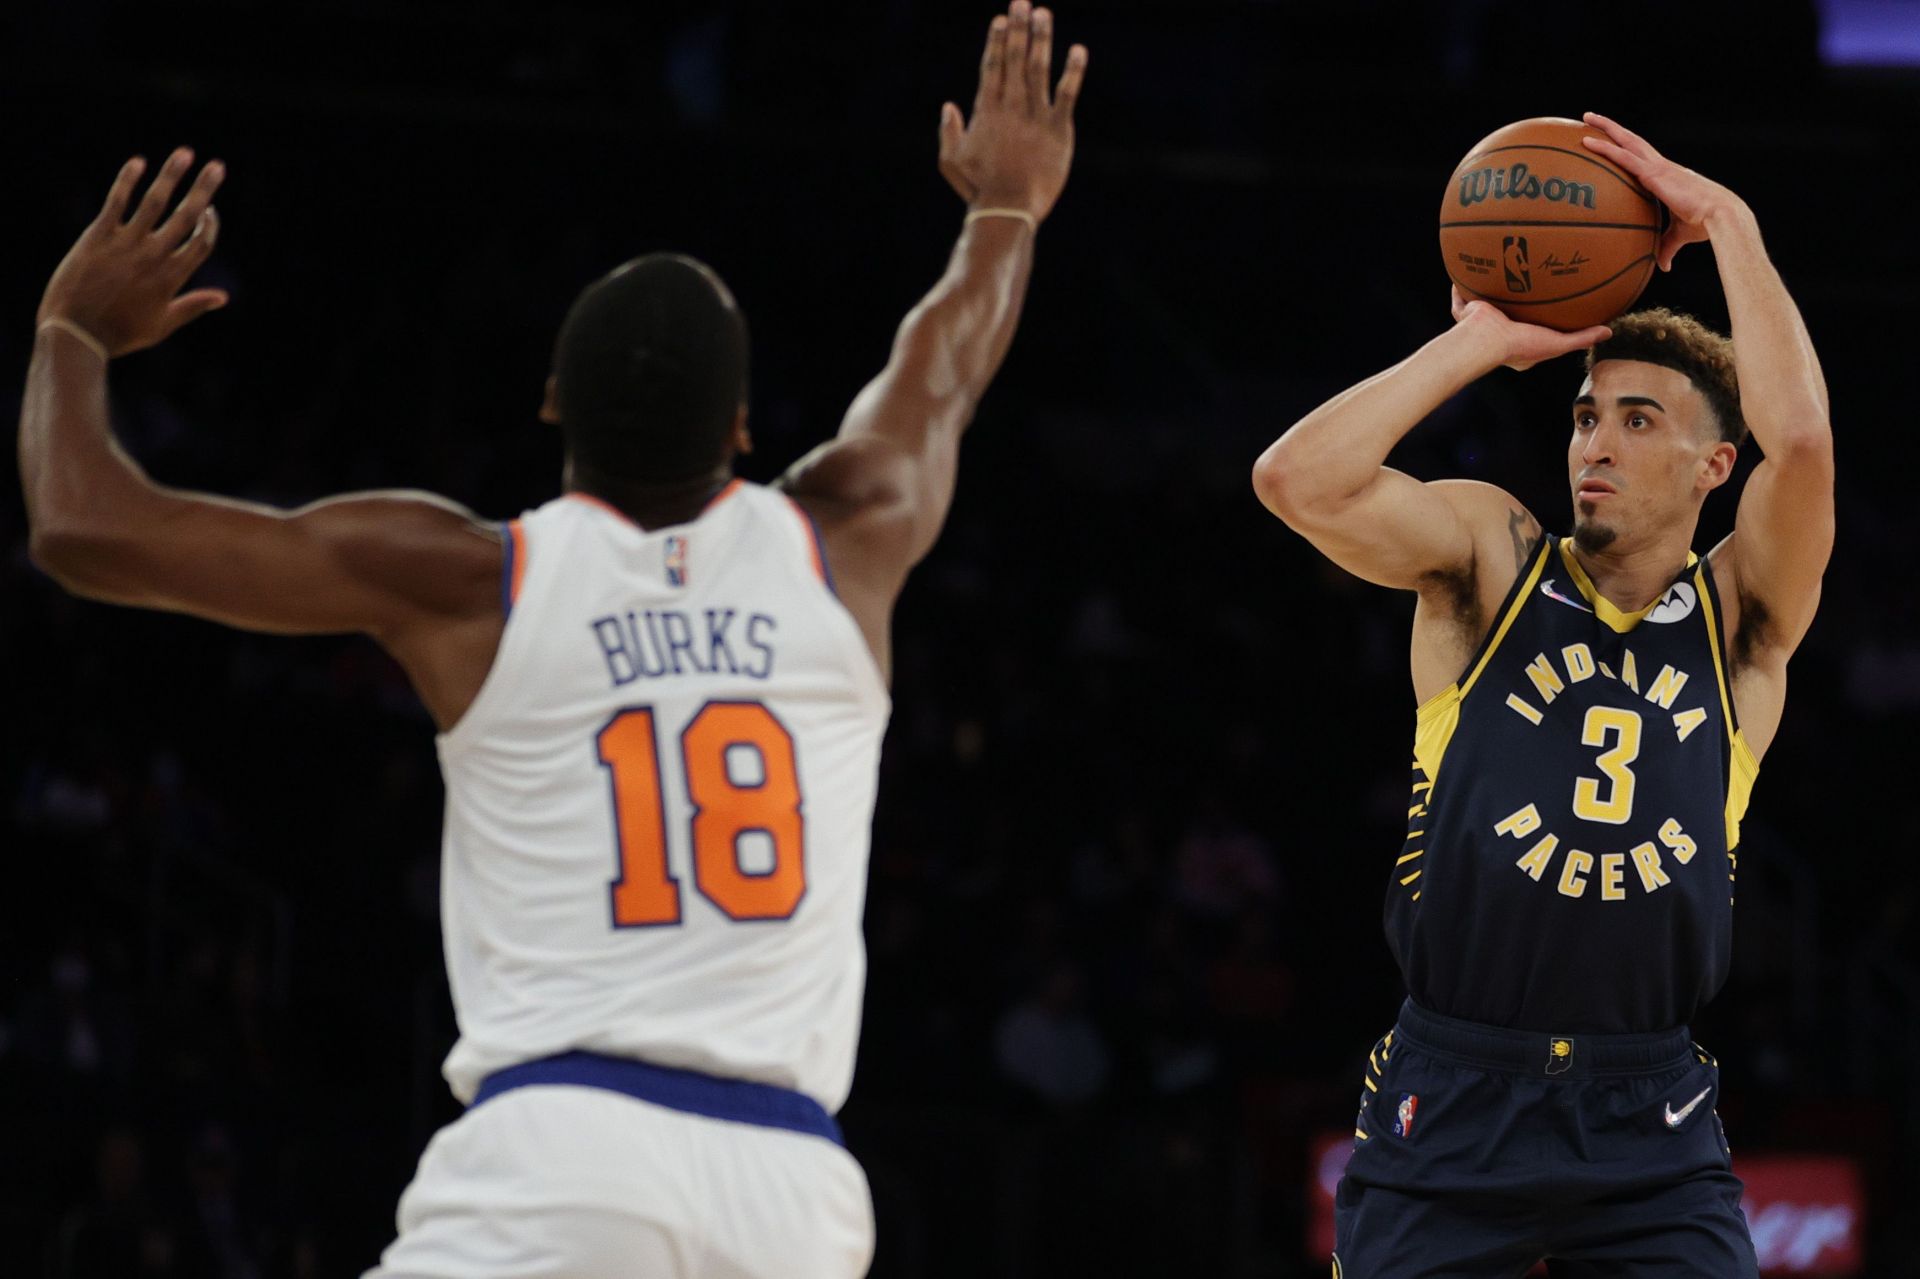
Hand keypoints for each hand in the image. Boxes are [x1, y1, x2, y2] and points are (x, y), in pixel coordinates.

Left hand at [37, 148, 228, 357]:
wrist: (75, 331)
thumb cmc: (120, 333)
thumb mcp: (162, 325)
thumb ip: (193, 306)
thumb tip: (224, 297)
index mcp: (172, 278)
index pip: (201, 243)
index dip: (210, 224)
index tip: (211, 210)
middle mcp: (153, 256)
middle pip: (186, 216)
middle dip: (203, 189)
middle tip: (217, 166)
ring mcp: (126, 244)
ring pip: (154, 202)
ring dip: (171, 175)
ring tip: (185, 153)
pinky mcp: (99, 236)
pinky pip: (117, 202)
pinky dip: (128, 181)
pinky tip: (139, 162)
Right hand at [937, 1, 1087, 222]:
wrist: (1010, 207)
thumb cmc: (978, 188)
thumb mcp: (951, 161)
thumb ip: (948, 131)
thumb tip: (949, 106)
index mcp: (987, 110)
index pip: (992, 66)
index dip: (996, 40)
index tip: (1000, 20)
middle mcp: (1012, 106)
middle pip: (1015, 58)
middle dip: (1018, 28)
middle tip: (1021, 2)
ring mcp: (1036, 115)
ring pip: (1038, 68)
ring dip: (1041, 38)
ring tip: (1043, 13)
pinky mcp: (1059, 129)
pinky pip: (1067, 94)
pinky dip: (1073, 71)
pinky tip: (1078, 50)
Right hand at [1450, 286, 1610, 371]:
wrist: (1488, 339)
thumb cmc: (1520, 345)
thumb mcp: (1557, 343)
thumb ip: (1581, 338)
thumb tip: (1608, 331)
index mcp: (1517, 342)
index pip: (1531, 329)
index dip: (1539, 319)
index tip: (1548, 306)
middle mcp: (1499, 331)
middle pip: (1508, 313)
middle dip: (1514, 301)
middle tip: (1525, 285)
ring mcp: (1482, 322)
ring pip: (1486, 304)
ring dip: (1491, 290)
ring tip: (1499, 271)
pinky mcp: (1468, 312)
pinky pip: (1461, 299)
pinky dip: (1460, 289)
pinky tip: (1466, 269)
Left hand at [1580, 112, 1745, 271]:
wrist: (1720, 216)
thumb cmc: (1705, 225)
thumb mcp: (1679, 235)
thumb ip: (1666, 246)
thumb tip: (1662, 266)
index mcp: (1667, 176)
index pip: (1642, 156)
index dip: (1628, 147)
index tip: (1613, 139)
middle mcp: (1662, 166)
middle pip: (1632, 141)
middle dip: (1612, 128)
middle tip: (1591, 119)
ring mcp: (1658, 167)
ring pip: (1627, 141)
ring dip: (1606, 128)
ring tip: (1586, 118)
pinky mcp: (1655, 174)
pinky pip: (1624, 158)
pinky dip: (1606, 149)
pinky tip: (1588, 143)